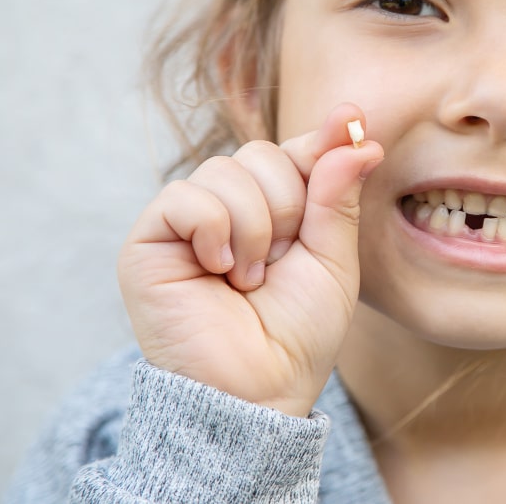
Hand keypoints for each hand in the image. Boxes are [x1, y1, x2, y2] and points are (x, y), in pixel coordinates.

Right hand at [117, 103, 383, 416]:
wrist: (258, 389)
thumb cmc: (297, 333)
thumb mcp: (333, 259)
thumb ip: (337, 195)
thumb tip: (355, 131)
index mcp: (272, 210)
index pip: (292, 153)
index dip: (320, 139)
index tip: (352, 117)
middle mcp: (227, 208)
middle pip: (260, 153)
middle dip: (288, 205)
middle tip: (280, 261)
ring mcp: (187, 221)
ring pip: (226, 170)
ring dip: (255, 227)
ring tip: (250, 278)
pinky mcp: (149, 239)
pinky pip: (187, 196)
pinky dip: (214, 231)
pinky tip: (218, 270)